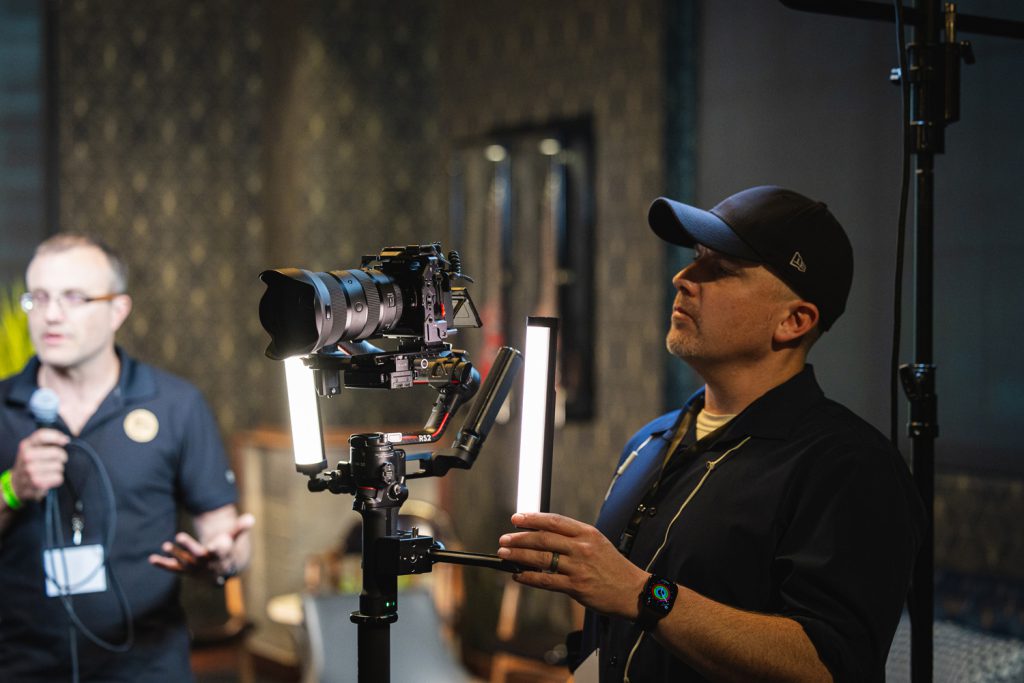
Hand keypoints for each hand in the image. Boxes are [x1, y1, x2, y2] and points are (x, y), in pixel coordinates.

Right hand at [10, 428, 69, 501]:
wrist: (18, 484)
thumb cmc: (32, 462)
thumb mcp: (33, 448)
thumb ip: (47, 440)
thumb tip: (66, 439)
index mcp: (26, 445)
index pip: (42, 436)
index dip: (57, 437)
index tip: (66, 441)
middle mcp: (26, 457)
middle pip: (56, 452)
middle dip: (62, 456)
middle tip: (58, 459)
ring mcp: (30, 470)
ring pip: (59, 466)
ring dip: (59, 469)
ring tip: (50, 470)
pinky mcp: (36, 482)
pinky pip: (58, 478)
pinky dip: (58, 479)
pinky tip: (49, 479)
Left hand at [148, 513, 254, 581]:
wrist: (218, 572)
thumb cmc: (225, 550)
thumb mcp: (233, 539)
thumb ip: (240, 528)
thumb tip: (251, 518)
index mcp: (219, 555)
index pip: (220, 550)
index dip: (220, 546)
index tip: (219, 541)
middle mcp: (206, 563)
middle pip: (198, 555)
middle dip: (189, 546)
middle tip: (179, 535)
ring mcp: (194, 567)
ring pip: (184, 561)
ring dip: (174, 553)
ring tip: (165, 545)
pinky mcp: (184, 570)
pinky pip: (172, 568)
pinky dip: (162, 564)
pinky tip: (152, 559)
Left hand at [497, 512, 648, 618]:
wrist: (633, 591)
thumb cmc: (614, 567)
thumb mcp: (597, 543)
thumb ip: (574, 538)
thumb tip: (543, 535)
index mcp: (587, 533)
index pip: (554, 521)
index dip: (532, 519)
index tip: (516, 518)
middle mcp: (582, 548)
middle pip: (544, 538)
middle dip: (520, 538)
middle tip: (504, 538)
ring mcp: (579, 567)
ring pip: (542, 559)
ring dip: (519, 556)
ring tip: (504, 555)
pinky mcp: (577, 587)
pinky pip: (547, 581)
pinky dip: (529, 577)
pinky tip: (518, 575)